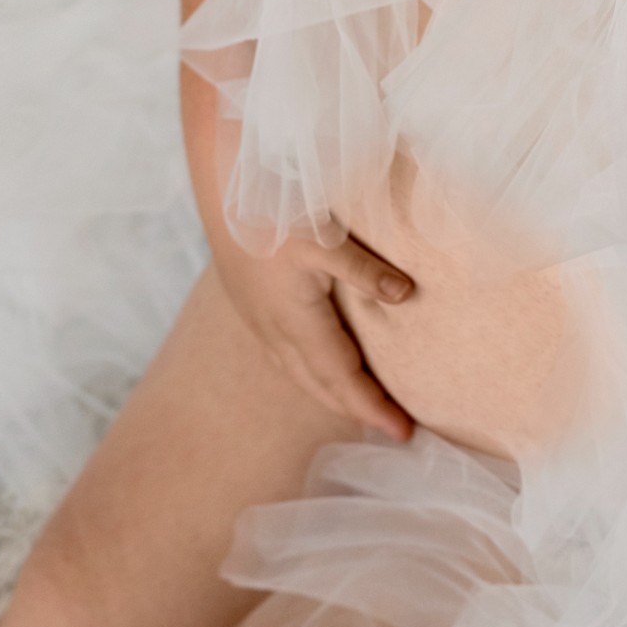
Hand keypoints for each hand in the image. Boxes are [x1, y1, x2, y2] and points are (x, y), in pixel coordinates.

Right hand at [208, 217, 418, 441]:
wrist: (222, 194)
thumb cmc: (274, 213)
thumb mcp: (325, 239)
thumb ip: (365, 270)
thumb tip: (405, 294)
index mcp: (297, 323)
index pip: (341, 378)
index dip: (372, 407)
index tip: (402, 432)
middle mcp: (276, 333)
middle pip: (321, 386)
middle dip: (357, 410)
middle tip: (393, 429)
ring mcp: (261, 323)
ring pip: (300, 375)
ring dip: (333, 395)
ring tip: (363, 408)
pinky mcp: (253, 309)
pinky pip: (286, 358)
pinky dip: (312, 375)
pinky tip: (320, 369)